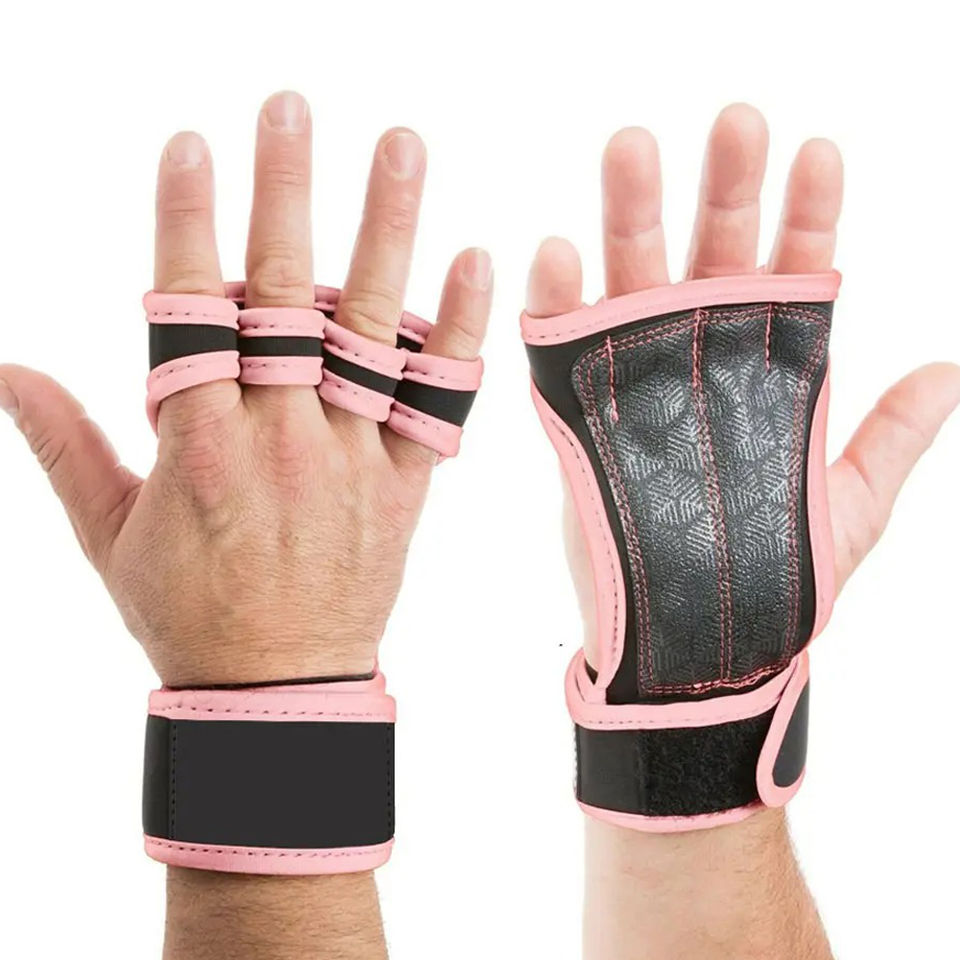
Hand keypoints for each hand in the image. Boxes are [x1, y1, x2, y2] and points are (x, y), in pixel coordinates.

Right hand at [0, 91, 491, 686]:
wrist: (279, 692)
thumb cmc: (188, 612)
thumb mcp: (110, 534)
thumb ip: (64, 445)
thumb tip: (6, 367)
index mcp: (199, 447)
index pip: (188, 311)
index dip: (186, 224)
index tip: (190, 144)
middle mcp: (279, 439)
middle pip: (283, 298)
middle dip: (285, 194)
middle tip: (292, 107)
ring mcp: (351, 457)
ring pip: (369, 330)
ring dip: (386, 232)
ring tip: (401, 146)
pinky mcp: (405, 483)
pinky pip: (438, 401)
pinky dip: (458, 332)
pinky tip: (477, 259)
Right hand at [525, 103, 959, 663]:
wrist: (700, 651)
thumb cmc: (778, 584)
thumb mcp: (854, 511)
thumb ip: (892, 439)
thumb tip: (954, 370)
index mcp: (771, 373)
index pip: (792, 273)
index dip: (805, 213)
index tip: (817, 153)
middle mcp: (703, 362)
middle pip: (713, 258)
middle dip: (723, 188)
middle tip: (733, 123)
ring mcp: (640, 386)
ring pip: (634, 284)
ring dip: (632, 218)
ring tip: (630, 148)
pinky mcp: (583, 422)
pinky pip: (564, 353)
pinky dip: (557, 303)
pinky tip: (557, 252)